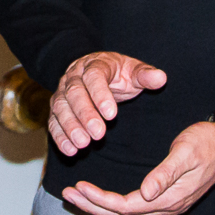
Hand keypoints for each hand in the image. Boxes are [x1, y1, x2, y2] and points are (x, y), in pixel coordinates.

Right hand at [48, 51, 167, 155]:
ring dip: (70, 127)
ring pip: (61, 108)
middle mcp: (73, 77)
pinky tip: (70, 150)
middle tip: (98, 134)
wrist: (98, 73)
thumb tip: (161, 77)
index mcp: (94, 64)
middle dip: (85, 114)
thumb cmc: (118, 75)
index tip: (112, 115)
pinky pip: (53, 121)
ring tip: (83, 144)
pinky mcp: (57, 109)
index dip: (101, 95)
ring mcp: (62, 92)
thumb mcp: (133, 71)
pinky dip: (59, 136)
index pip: (94, 76)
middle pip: (74, 93)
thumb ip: (145, 75)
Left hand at [61, 120, 214, 214]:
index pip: (126, 206)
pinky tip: (100, 197)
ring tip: (76, 196)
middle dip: (92, 206)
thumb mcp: (186, 152)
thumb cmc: (206, 143)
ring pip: (126, 214)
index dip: (101, 199)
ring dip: (99, 207)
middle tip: (67, 194)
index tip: (80, 187)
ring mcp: (165, 204)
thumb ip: (166, 173)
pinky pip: (133, 208)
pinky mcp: (164, 197)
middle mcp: (165, 206)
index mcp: (168, 198)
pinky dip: (113, 205)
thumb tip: (145, 191)